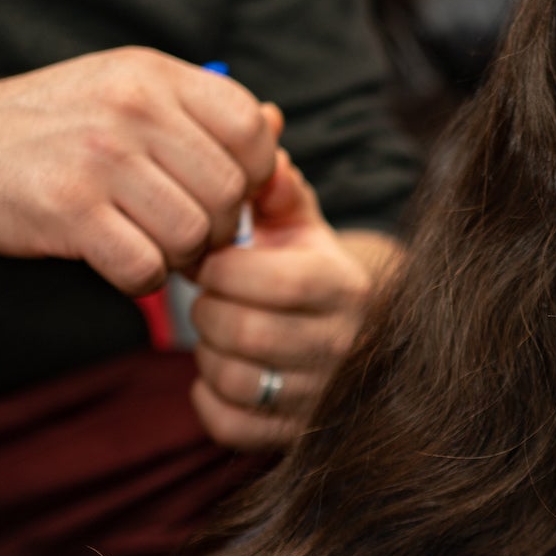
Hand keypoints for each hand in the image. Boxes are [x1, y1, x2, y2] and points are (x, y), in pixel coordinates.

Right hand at [0, 47, 279, 294]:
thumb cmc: (45, 128)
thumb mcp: (120, 92)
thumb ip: (194, 113)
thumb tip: (277, 128)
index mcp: (150, 74)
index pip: (250, 127)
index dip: (254, 175)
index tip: (224, 196)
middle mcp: (131, 108)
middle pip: (228, 192)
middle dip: (217, 230)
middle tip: (185, 239)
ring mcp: (99, 158)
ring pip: (192, 235)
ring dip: (180, 260)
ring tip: (150, 249)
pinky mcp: (68, 210)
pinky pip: (145, 269)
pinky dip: (142, 282)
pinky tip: (119, 266)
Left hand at [185, 154, 386, 447]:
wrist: (347, 334)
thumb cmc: (304, 265)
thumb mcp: (295, 220)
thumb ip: (271, 178)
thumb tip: (263, 119)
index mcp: (343, 286)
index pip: (271, 282)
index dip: (223, 270)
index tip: (214, 259)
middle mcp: (342, 347)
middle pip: (244, 334)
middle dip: (208, 311)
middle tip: (209, 297)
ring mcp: (321, 398)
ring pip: (233, 381)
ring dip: (207, 355)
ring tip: (218, 333)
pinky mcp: (295, 437)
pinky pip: (231, 426)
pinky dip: (209, 399)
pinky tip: (217, 374)